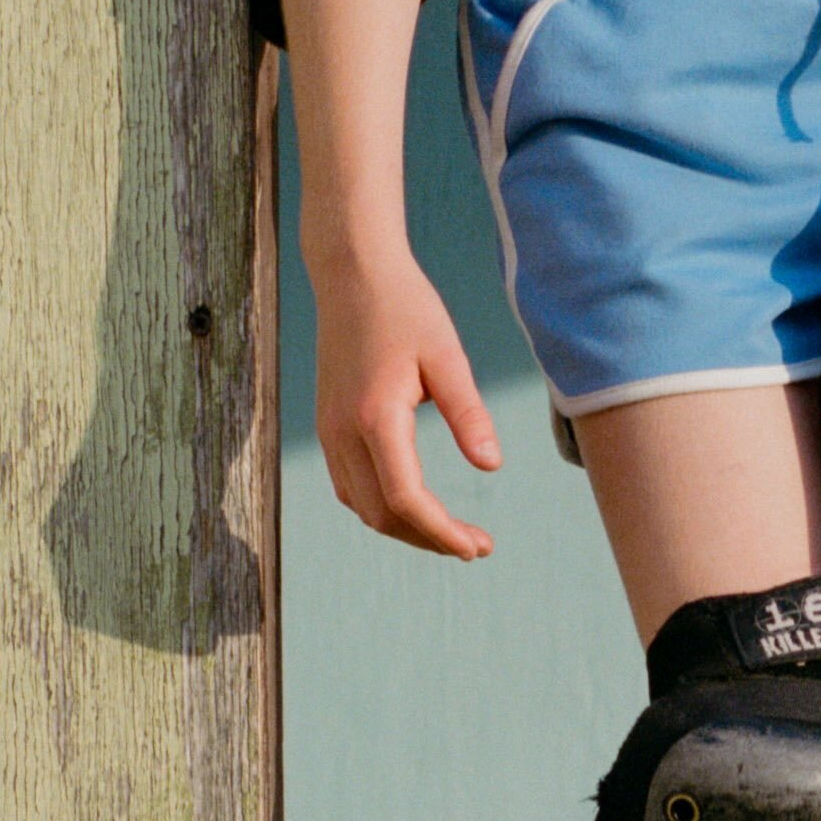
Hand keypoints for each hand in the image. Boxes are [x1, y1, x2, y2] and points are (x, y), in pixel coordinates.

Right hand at [307, 250, 503, 560]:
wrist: (352, 274)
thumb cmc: (405, 308)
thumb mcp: (448, 356)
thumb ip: (468, 414)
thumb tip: (492, 466)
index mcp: (375, 417)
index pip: (405, 499)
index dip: (441, 533)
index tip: (478, 546)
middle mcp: (343, 432)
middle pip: (382, 514)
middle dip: (429, 539)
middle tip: (477, 545)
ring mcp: (329, 432)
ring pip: (362, 507)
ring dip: (405, 529)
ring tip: (452, 533)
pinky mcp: (327, 426)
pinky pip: (350, 487)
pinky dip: (382, 508)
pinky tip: (415, 507)